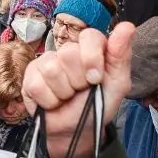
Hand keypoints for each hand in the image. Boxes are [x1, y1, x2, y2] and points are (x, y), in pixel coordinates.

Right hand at [22, 23, 133, 157]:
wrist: (76, 131)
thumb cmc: (97, 105)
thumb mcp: (117, 84)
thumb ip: (121, 55)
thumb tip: (127, 26)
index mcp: (91, 48)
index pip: (89, 36)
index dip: (92, 58)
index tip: (95, 79)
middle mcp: (68, 51)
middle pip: (69, 54)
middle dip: (78, 81)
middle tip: (81, 90)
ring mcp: (46, 61)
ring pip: (52, 69)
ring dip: (64, 92)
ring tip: (67, 97)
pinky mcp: (30, 75)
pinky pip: (37, 84)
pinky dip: (49, 100)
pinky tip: (53, 102)